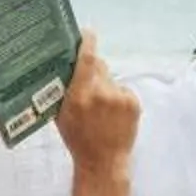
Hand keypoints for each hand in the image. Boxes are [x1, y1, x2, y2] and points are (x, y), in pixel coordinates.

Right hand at [53, 33, 139, 171]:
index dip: (88, 41)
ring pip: (111, 79)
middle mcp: (101, 93)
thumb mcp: (61, 115)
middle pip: (99, 65)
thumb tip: (65, 67)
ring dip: (105, 87)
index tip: (87, 32)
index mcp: (79, 95)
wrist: (103, 162)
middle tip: (88, 82)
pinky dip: (118, 97)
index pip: (87, 58)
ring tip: (101, 108)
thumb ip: (63, 91)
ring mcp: (119, 97)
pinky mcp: (133, 103)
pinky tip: (113, 114)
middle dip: (93, 69)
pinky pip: (122, 90)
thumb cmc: (77, 139)